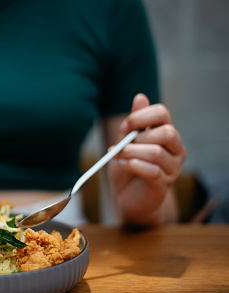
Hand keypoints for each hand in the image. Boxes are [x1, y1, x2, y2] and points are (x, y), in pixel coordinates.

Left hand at [108, 93, 186, 224]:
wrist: (127, 196)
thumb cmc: (127, 165)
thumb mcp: (126, 141)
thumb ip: (134, 123)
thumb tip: (140, 97)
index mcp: (165, 133)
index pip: (162, 113)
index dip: (141, 116)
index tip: (124, 126)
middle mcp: (175, 149)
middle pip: (167, 132)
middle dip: (138, 137)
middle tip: (120, 144)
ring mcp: (173, 167)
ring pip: (157, 152)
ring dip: (131, 152)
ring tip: (116, 156)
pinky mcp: (165, 184)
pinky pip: (152, 171)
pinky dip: (132, 166)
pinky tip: (121, 165)